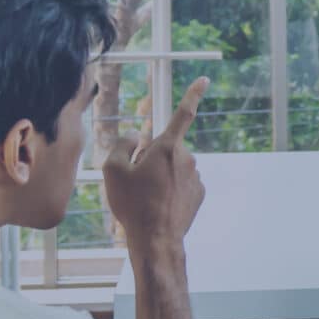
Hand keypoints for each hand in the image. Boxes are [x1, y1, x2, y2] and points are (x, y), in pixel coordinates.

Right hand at [102, 78, 208, 251]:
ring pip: (172, 168)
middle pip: (165, 149)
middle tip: (137, 183)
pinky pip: (181, 184)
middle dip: (151, 159)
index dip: (193, 94)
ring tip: (147, 198)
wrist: (156, 239)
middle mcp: (187, 158)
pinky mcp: (199, 193)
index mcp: (168, 147)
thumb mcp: (113, 170)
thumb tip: (135, 137)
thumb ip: (121, 145)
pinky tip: (159, 205)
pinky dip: (170, 190)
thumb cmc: (133, 204)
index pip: (183, 114)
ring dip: (160, 176)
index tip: (205, 79)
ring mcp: (196, 176)